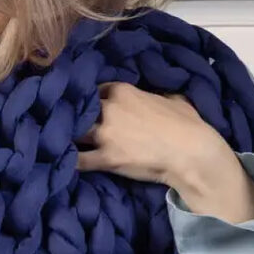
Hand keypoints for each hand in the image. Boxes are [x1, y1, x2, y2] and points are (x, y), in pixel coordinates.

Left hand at [76, 82, 226, 187]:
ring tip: (62, 143)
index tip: (88, 107)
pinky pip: (78, 160)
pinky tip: (62, 163)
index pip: (94, 90)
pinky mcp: (106, 158)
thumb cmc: (187, 124)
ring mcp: (105, 134)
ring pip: (73, 132)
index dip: (90, 100)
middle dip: (75, 117)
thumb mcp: (173, 99)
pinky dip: (69, 161)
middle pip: (79, 110)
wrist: (191, 152)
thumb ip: (156, 94)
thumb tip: (158, 95)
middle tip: (71, 125)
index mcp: (122, 91)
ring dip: (69, 138)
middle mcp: (108, 109)